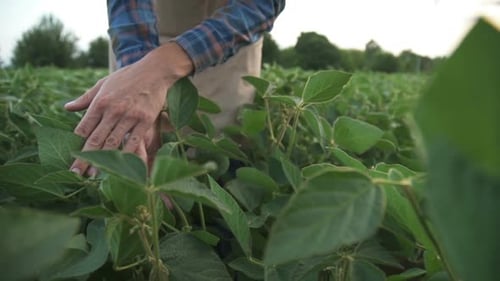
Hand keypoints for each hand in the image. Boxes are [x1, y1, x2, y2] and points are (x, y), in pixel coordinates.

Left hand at [65, 43, 192, 175]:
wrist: (154, 71)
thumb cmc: (128, 77)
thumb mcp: (103, 83)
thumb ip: (86, 98)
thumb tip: (67, 108)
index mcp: (101, 101)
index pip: (84, 127)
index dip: (76, 144)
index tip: (71, 157)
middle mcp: (113, 110)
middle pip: (96, 139)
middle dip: (85, 158)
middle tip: (77, 173)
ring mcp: (130, 116)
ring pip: (114, 143)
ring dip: (103, 160)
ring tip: (95, 174)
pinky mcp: (145, 121)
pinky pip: (134, 142)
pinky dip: (127, 155)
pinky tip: (121, 165)